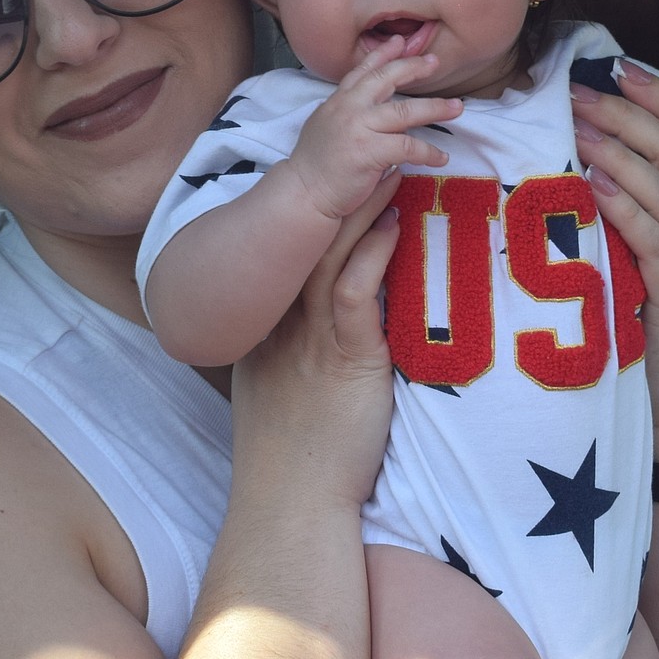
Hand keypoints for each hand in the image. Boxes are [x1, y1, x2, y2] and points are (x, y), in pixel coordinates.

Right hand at [231, 173, 401, 509]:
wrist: (291, 505)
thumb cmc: (293, 462)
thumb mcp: (281, 396)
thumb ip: (296, 357)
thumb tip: (322, 333)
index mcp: (265, 333)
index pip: (283, 262)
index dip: (306, 219)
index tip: (329, 184)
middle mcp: (281, 328)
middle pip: (303, 246)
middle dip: (332, 198)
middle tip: (361, 154)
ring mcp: (309, 341)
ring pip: (327, 258)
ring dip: (357, 211)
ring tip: (385, 169)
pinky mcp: (344, 361)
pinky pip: (354, 295)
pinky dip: (372, 255)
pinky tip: (393, 225)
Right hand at [285, 36, 460, 220]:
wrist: (304, 193)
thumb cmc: (316, 166)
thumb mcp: (325, 127)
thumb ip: (347, 113)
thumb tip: (372, 109)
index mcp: (337, 102)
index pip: (363, 71)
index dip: (383, 54)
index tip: (401, 41)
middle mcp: (347, 108)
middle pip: (386, 79)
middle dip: (413, 68)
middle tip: (434, 62)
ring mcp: (358, 128)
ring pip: (405, 111)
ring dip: (435, 109)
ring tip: (456, 108)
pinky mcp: (369, 152)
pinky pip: (408, 146)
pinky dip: (429, 152)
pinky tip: (441, 157)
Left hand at [570, 62, 658, 448]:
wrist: (658, 391)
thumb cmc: (621, 313)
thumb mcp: (608, 248)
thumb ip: (593, 202)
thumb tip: (547, 151)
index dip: (654, 96)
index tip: (613, 65)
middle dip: (628, 113)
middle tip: (580, 92)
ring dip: (622, 151)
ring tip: (582, 128)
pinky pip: (655, 241)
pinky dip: (626, 207)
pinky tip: (595, 186)